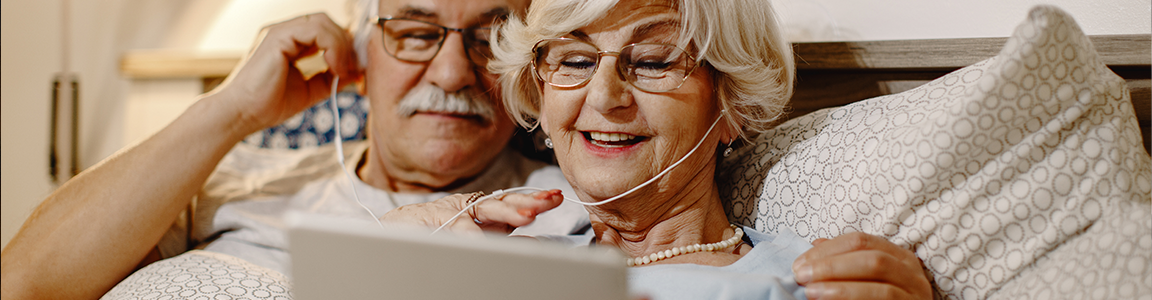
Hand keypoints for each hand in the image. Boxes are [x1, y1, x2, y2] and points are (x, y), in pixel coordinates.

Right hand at [208, 13, 360, 133]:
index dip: (344, 45)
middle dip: (346, 43)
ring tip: (343, 70)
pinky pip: (316, 29)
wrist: (242, 114)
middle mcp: (284, 33)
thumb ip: (330, 78)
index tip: (356, 67)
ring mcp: (280, 31)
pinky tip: (334, 67)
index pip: (325, 31)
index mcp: (290, 43)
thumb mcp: (310, 90)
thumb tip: (356, 72)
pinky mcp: (278, 36)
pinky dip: (333, 46)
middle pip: (327, 22)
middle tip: (354, 68)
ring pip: (323, 21)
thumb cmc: (268, 105)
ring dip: (341, 45)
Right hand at [380, 189, 565, 234]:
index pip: (515, 202)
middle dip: (528, 200)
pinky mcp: (435, 216)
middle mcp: (473, 205)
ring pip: (484, 208)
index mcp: (486, 210)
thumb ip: (501, 237)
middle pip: (505, 199)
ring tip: (527, 216)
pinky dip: (467, 231)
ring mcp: (454, 209)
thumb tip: (533, 241)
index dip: (535, 200)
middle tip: (549, 202)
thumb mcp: (477, 236)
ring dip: (506, 212)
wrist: (397, 227)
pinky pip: (454, 224)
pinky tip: (480, 237)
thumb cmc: (439, 231)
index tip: (556, 198)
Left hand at [792, 232, 932, 299]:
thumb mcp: (865, 278)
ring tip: (811, 292)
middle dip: (832, 266)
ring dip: (841, 288)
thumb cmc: (876, 299)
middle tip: (802, 276)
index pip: (861, 241)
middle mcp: (911, 274)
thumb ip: (845, 261)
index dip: (828, 250)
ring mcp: (915, 296)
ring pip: (881, 287)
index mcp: (898, 257)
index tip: (800, 263)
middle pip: (871, 260)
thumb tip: (816, 244)